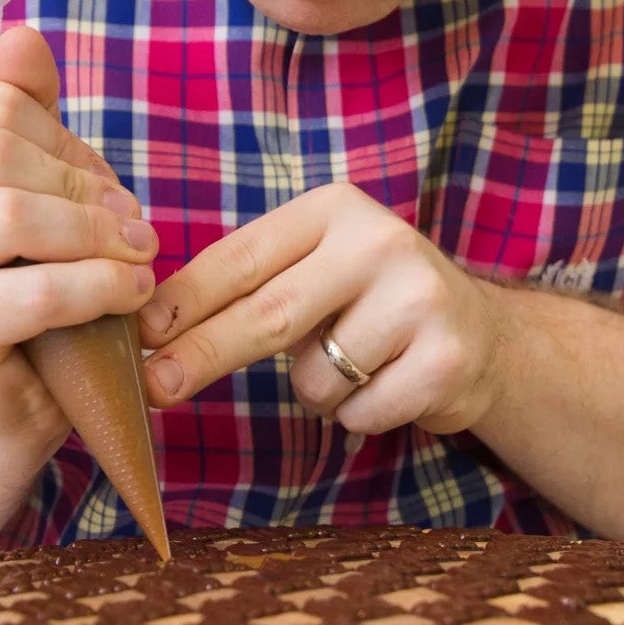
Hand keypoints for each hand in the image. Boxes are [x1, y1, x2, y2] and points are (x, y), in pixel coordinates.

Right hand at [0, 26, 158, 439]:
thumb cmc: (20, 286)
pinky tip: (129, 295)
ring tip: (137, 260)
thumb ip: (27, 113)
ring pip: (10, 218)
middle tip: (133, 227)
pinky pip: (30, 292)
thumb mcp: (32, 189)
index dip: (66, 143)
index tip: (103, 189)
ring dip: (95, 239)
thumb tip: (21, 35)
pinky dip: (95, 288)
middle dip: (84, 190)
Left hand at [136, 182, 505, 435]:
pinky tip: (391, 383)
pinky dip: (359, 414)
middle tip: (156, 388)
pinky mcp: (445, 358)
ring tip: (357, 364)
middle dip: (203, 355)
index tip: (140, 336)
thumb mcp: (317, 270)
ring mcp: (419, 298)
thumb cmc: (372, 304)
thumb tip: (154, 331)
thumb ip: (251, 287)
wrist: (483, 336)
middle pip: (269, 314)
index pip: (242, 258)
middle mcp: (380, 241)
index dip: (185, 301)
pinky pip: (360, 411)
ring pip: (316, 378)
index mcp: (334, 209)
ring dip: (316, 392)